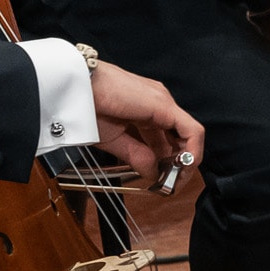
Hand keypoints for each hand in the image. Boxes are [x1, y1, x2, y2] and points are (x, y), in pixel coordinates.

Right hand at [86, 60, 203, 186]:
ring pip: (189, 135)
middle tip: (171, 184)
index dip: (169, 163)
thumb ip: (137, 156)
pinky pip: (191, 131)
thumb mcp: (114, 140)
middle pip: (181, 138)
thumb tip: (153, 173)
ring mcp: (164, 103)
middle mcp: (160, 105)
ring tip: (174, 179)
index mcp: (147, 111)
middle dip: (179, 164)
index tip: (163, 180)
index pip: (167, 140)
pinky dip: (192, 151)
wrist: (77, 86)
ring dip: (186, 160)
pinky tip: (183, 165)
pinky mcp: (164, 105)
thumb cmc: (88, 106)